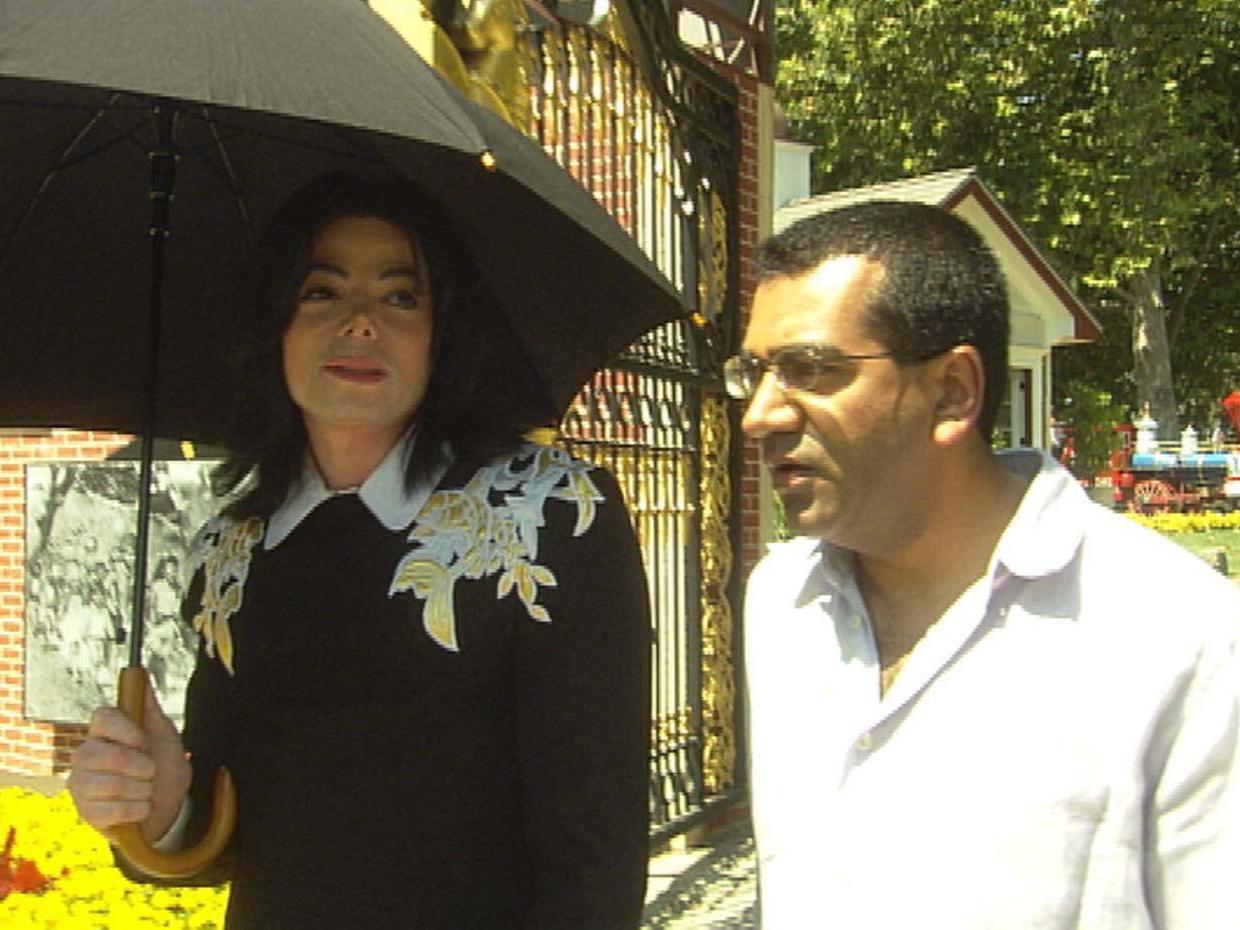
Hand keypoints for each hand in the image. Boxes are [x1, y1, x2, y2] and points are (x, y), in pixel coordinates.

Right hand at [67, 685, 192, 844]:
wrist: (168, 809)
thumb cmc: (164, 768)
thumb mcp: (165, 737)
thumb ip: (150, 710)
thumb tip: (142, 676)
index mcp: (105, 732)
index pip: (102, 717)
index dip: (125, 730)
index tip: (144, 741)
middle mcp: (86, 754)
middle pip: (107, 755)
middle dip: (142, 767)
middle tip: (151, 772)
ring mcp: (81, 784)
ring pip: (111, 785)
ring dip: (142, 791)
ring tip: (145, 791)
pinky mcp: (85, 811)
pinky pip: (111, 811)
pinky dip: (136, 811)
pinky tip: (137, 808)